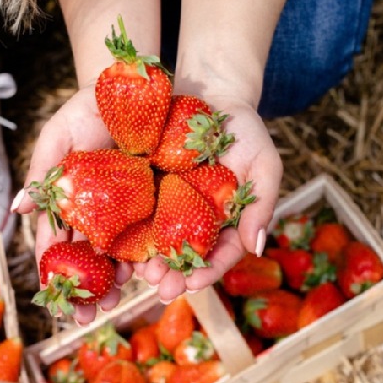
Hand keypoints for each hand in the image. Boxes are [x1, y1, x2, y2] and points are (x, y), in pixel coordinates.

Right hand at [14, 85, 132, 323]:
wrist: (134, 87)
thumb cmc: (88, 110)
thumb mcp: (59, 136)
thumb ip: (41, 174)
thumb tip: (16, 211)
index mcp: (69, 204)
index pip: (57, 246)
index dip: (55, 275)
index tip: (57, 303)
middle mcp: (96, 214)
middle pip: (88, 260)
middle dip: (88, 291)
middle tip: (89, 316)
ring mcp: (127, 212)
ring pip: (120, 255)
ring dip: (118, 283)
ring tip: (118, 303)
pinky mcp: (157, 203)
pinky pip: (153, 236)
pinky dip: (151, 258)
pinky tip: (152, 275)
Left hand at [132, 96, 282, 301]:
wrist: (210, 94)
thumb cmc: (244, 130)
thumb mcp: (263, 163)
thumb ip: (262, 204)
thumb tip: (257, 247)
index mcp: (227, 221)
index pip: (221, 254)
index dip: (209, 271)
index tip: (193, 283)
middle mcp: (197, 220)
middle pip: (186, 256)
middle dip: (174, 276)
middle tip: (160, 287)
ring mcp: (170, 207)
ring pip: (159, 243)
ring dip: (150, 263)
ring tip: (140, 274)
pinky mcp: (146, 190)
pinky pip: (136, 216)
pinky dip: (128, 234)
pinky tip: (118, 247)